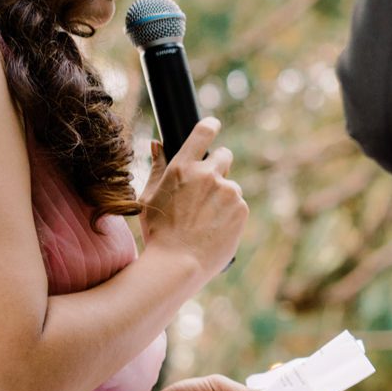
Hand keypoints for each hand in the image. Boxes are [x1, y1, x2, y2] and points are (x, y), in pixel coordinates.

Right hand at [139, 118, 246, 278]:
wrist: (178, 264)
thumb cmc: (158, 232)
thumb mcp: (149, 198)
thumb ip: (157, 167)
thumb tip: (157, 143)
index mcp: (183, 168)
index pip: (203, 132)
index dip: (210, 126)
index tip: (213, 126)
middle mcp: (209, 175)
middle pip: (224, 155)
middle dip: (217, 166)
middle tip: (205, 187)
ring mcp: (228, 192)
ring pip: (230, 185)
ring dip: (221, 195)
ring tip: (203, 219)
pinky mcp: (242, 209)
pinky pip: (238, 204)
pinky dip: (229, 213)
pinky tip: (213, 228)